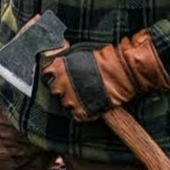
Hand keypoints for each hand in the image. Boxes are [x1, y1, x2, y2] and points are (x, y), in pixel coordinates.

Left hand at [38, 30, 169, 121]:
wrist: (123, 71)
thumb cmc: (105, 58)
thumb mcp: (80, 54)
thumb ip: (65, 61)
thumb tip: (56, 61)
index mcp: (58, 68)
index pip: (45, 75)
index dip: (54, 76)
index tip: (60, 77)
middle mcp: (60, 84)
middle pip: (54, 90)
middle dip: (63, 88)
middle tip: (76, 85)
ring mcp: (70, 100)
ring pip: (64, 103)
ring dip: (72, 100)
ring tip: (84, 94)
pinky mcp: (81, 112)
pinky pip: (76, 115)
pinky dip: (82, 111)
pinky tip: (89, 103)